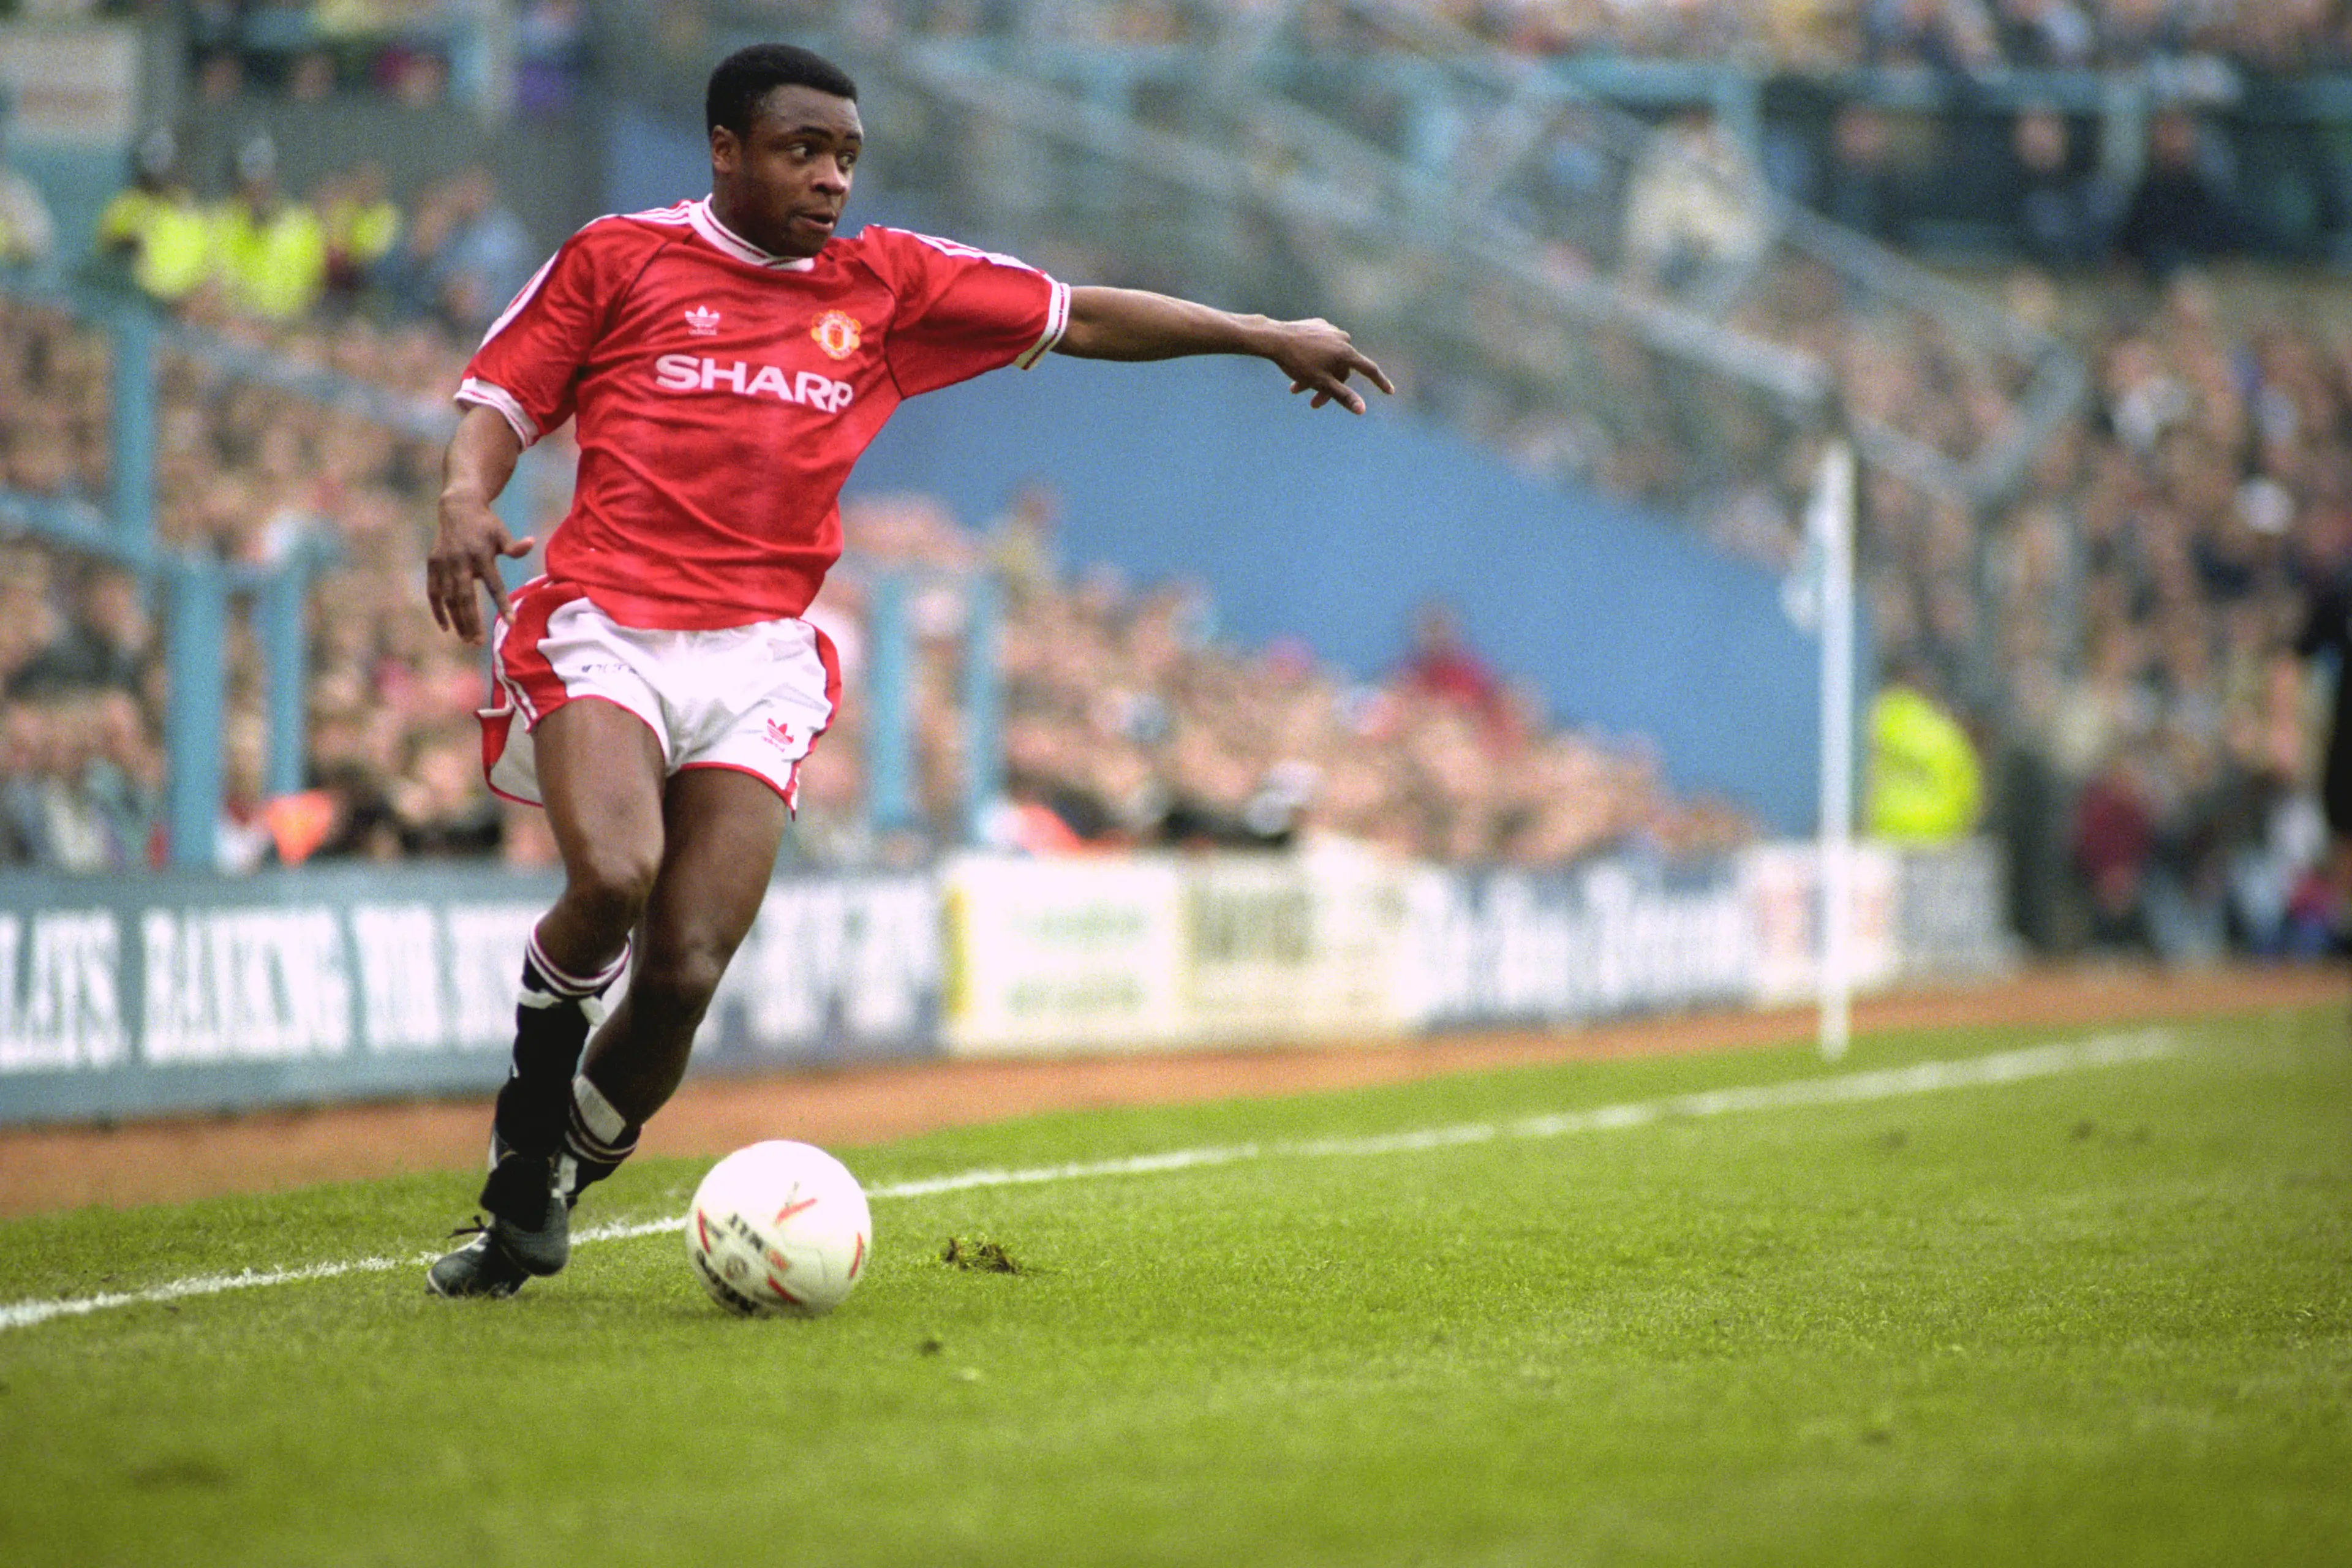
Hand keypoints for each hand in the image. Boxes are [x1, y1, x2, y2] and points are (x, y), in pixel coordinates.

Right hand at [426, 493, 533, 645]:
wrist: (457, 507)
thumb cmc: (485, 525)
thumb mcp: (502, 532)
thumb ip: (514, 545)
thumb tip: (531, 543)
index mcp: (480, 555)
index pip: (494, 585)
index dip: (502, 603)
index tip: (511, 622)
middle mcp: (460, 561)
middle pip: (465, 598)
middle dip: (471, 622)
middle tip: (478, 643)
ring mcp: (443, 564)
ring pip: (448, 599)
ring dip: (457, 621)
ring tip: (467, 640)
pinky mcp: (432, 565)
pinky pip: (433, 593)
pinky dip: (438, 610)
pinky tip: (447, 628)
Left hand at [1264, 317, 1394, 414]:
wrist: (1274, 338)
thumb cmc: (1297, 362)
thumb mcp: (1321, 383)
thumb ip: (1343, 396)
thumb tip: (1362, 409)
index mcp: (1346, 352)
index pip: (1369, 370)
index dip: (1380, 382)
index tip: (1390, 392)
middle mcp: (1343, 338)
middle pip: (1342, 369)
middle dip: (1328, 386)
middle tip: (1312, 403)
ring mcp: (1330, 330)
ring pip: (1330, 359)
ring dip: (1318, 375)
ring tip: (1296, 389)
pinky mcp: (1317, 325)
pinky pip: (1321, 346)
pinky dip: (1314, 359)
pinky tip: (1299, 364)